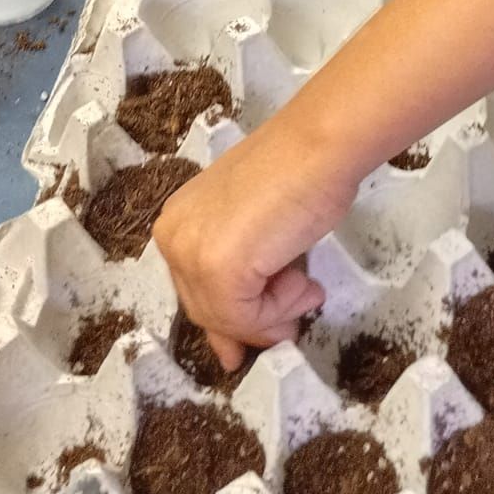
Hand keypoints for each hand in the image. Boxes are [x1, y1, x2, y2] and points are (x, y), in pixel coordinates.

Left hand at [152, 118, 357, 371]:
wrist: (320, 145)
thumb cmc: (299, 172)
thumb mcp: (255, 229)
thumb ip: (240, 277)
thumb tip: (234, 348)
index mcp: (177, 221)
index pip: (194, 290)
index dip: (228, 320)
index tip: (247, 343)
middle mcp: (173, 236)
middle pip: (206, 309)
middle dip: (252, 323)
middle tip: (292, 326)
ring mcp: (191, 253)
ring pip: (227, 318)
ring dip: (275, 313)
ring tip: (308, 290)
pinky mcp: (218, 270)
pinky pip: (247, 317)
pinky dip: (281, 308)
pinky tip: (304, 282)